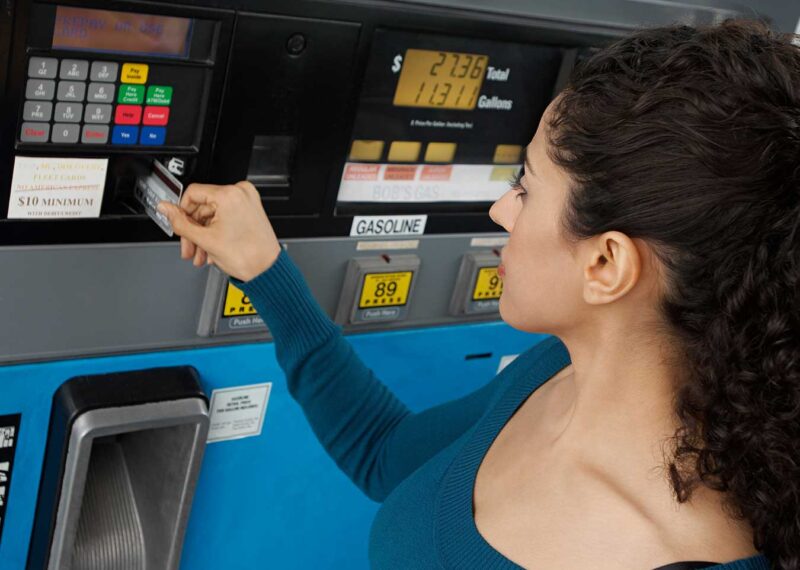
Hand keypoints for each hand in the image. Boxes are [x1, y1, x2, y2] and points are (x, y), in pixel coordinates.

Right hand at [158, 181, 281, 281]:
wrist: (267, 270)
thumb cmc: (247, 256)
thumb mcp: (205, 239)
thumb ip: (180, 223)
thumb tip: (165, 209)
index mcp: (229, 194)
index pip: (192, 193)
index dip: (182, 212)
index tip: (179, 225)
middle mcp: (240, 193)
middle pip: (203, 207)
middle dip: (193, 231)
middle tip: (189, 246)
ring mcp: (247, 201)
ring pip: (213, 215)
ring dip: (203, 235)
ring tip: (200, 253)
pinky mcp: (251, 210)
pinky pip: (225, 217)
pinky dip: (216, 232)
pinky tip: (211, 249)